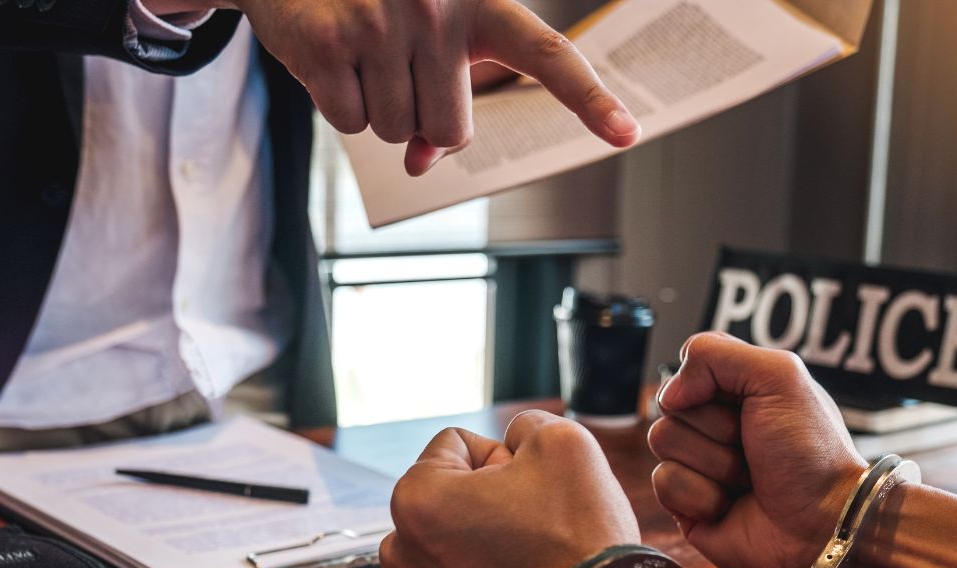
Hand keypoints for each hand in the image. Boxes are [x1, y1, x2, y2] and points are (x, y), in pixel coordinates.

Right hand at [234, 0, 640, 174]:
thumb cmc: (372, 6)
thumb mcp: (422, 39)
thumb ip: (438, 99)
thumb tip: (424, 163)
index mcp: (479, 0)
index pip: (547, 54)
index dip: (589, 98)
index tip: (627, 133)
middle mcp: (436, 5)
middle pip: (452, 128)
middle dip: (420, 120)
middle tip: (394, 70)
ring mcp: (381, 23)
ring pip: (400, 133)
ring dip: (377, 111)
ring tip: (361, 56)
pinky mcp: (329, 43)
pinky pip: (351, 124)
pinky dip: (339, 106)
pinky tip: (331, 59)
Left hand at [381, 410, 640, 567]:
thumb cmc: (577, 537)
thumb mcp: (563, 442)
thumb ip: (528, 424)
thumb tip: (515, 440)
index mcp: (412, 498)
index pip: (459, 443)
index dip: (506, 456)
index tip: (534, 490)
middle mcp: (401, 550)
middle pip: (456, 490)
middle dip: (496, 495)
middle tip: (540, 521)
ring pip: (465, 532)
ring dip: (496, 532)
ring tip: (537, 554)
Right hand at [649, 333, 866, 567]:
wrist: (822, 525)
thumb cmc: (812, 453)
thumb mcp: (780, 377)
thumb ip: (716, 354)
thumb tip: (669, 393)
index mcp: (739, 391)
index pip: (690, 366)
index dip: (709, 384)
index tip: (748, 404)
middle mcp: (715, 424)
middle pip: (670, 405)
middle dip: (716, 428)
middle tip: (753, 447)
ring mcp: (698, 464)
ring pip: (663, 441)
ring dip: (713, 463)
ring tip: (748, 479)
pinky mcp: (686, 503)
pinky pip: (663, 483)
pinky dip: (701, 495)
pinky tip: (730, 505)